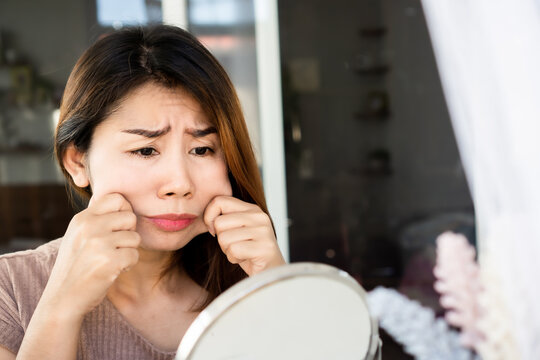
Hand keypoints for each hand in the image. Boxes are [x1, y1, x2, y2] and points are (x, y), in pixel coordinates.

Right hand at [42, 193, 140, 319]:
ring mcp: (99, 243)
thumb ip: (95, 218)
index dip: (124, 211)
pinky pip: (135, 255)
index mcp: (82, 218)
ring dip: (128, 251)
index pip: (117, 198)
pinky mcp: (109, 261)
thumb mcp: (77, 235)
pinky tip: (113, 270)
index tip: (117, 227)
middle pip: (130, 217)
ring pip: (135, 237)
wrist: (63, 299)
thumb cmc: (75, 267)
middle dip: (128, 233)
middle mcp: (90, 227)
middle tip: (115, 247)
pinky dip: (128, 265)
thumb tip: (118, 199)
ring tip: (111, 260)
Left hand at [204, 196, 285, 275]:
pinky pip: (233, 250)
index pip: (219, 201)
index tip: (214, 230)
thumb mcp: (237, 230)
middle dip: (221, 239)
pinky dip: (234, 259)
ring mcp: (263, 231)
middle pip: (219, 222)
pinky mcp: (264, 247)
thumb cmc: (250, 253)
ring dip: (228, 251)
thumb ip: (226, 219)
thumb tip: (205, 217)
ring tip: (242, 253)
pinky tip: (245, 259)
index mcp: (252, 209)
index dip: (209, 216)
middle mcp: (259, 216)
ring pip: (224, 238)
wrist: (271, 273)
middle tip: (235, 245)